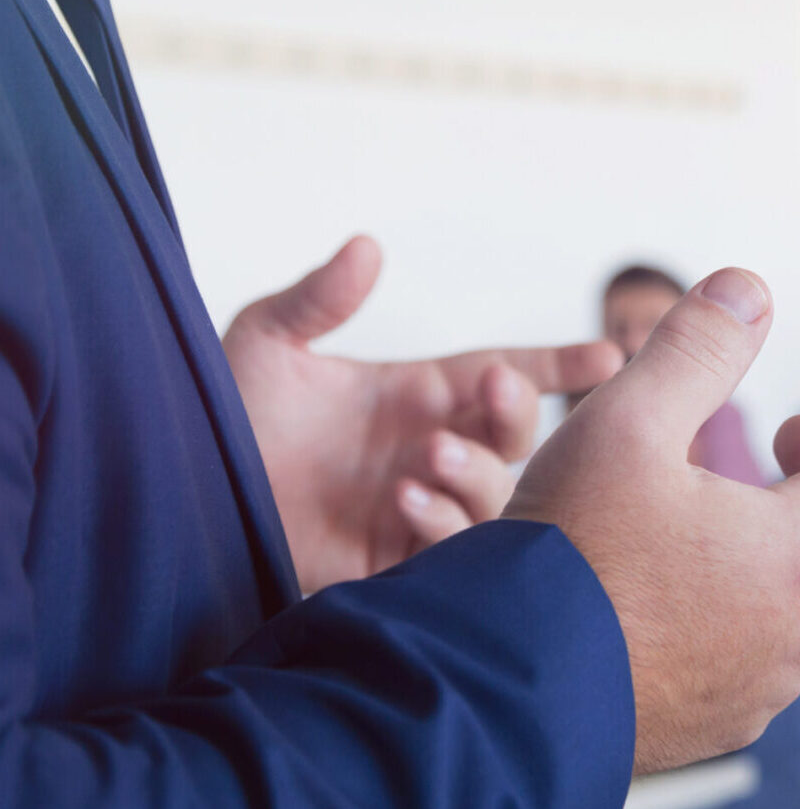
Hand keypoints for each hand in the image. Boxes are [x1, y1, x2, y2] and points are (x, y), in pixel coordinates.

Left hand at [223, 236, 621, 592]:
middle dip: (515, 414)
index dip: (560, 365)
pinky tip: (404, 501)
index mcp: (419, 395)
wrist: (182, 501)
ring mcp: (421, 506)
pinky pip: (451, 550)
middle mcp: (432, 449)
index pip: (508, 374)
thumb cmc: (224, 421)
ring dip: (475, 473)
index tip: (608, 357)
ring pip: (495, 495)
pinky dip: (441, 523)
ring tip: (429, 456)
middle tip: (493, 393)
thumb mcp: (264, 344)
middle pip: (513, 435)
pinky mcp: (398, 561)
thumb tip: (366, 246)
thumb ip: (317, 298)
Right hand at [506, 268, 799, 773]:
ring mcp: (764, 684)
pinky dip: (757, 596)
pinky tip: (686, 578)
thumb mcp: (623, 422)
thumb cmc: (563, 558)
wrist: (497, 698)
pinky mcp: (721, 719)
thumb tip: (749, 291)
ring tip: (722, 502)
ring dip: (797, 536)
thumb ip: (695, 349)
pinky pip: (769, 650)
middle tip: (787, 442)